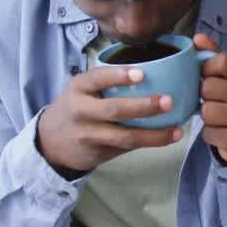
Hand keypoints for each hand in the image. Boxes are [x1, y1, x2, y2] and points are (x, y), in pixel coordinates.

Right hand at [37, 66, 181, 175]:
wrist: (50, 141)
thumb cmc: (76, 107)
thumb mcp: (82, 89)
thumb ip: (107, 82)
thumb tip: (156, 72)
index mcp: (79, 88)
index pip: (98, 78)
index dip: (119, 75)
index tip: (142, 73)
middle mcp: (81, 111)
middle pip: (115, 110)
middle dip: (144, 107)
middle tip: (169, 101)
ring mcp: (88, 135)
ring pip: (125, 136)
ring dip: (154, 135)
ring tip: (176, 131)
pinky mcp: (96, 153)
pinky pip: (126, 148)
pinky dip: (148, 143)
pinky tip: (167, 138)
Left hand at [193, 33, 226, 164]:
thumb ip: (213, 55)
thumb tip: (197, 38)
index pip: (221, 61)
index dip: (207, 68)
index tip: (211, 75)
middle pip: (208, 87)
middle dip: (204, 95)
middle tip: (216, 99)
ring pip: (206, 111)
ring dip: (206, 115)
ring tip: (219, 115)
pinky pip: (209, 132)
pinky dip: (210, 132)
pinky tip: (221, 130)